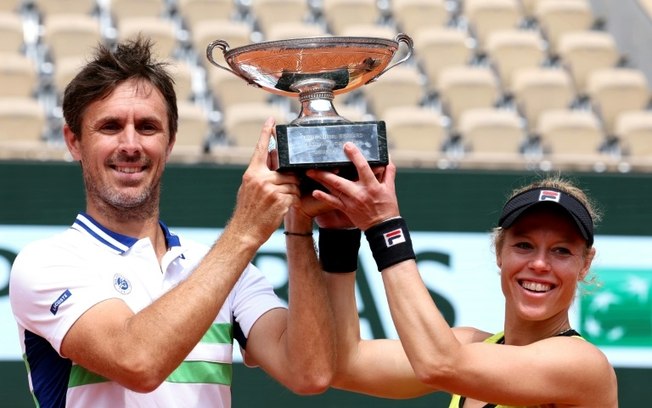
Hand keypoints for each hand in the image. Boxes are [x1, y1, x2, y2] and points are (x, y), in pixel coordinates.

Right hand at [229, 117, 300, 244]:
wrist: (245, 231)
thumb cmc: (247, 211)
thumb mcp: (248, 189)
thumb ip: (259, 176)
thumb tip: (270, 166)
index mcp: (252, 173)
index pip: (261, 149)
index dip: (266, 133)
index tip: (272, 120)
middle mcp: (261, 178)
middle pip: (286, 171)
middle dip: (289, 180)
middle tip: (284, 189)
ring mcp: (271, 189)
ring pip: (292, 183)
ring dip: (291, 191)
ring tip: (280, 201)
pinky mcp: (280, 200)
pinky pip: (294, 195)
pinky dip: (292, 201)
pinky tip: (283, 207)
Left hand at [306, 143, 399, 230]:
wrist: (383, 227)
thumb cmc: (387, 207)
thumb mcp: (390, 188)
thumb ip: (388, 172)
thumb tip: (388, 158)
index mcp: (372, 186)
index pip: (363, 167)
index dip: (355, 155)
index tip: (347, 145)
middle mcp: (360, 193)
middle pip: (340, 180)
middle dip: (327, 171)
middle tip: (316, 162)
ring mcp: (351, 202)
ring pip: (334, 189)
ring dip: (321, 180)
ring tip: (310, 172)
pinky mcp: (347, 209)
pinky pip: (333, 202)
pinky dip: (324, 197)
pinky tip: (314, 192)